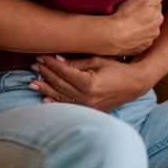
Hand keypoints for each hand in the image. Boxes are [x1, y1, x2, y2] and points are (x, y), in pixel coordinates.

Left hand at [29, 54, 152, 112]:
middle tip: (34, 66)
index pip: (63, 71)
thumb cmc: (118, 69)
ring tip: (32, 83)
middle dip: (46, 74)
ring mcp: (87, 106)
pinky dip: (56, 102)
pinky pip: (68, 106)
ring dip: (46, 88)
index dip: (50, 63)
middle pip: (60, 84)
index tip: (40, 57)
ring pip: (61, 96)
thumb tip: (56, 60)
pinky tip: (45, 98)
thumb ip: (77, 62)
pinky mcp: (90, 110)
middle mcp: (86, 97)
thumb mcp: (98, 61)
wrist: (134, 84)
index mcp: (88, 83)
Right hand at [102, 0, 164, 55]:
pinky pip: (138, 42)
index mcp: (159, 17)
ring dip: (140, 29)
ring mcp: (147, 42)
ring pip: (146, 32)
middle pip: (152, 21)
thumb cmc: (127, 15)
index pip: (156, 8)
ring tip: (128, 25)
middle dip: (145, 18)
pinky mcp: (138, 50)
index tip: (137, 5)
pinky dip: (134, 39)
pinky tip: (126, 35)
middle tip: (132, 15)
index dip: (147, 5)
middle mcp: (156, 31)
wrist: (112, 35)